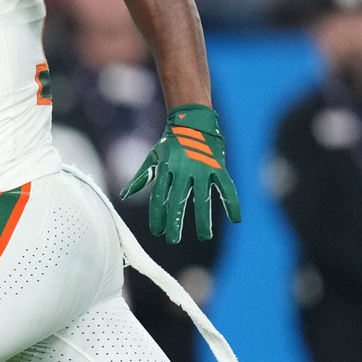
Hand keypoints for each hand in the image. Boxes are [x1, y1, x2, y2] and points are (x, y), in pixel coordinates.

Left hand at [119, 104, 240, 242]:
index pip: (158, 197)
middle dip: (175, 222)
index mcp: (166, 169)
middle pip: (177, 201)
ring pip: (202, 198)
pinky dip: (232, 202)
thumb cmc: (171, 143)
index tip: (157, 232)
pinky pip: (226, 187)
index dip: (157, 216)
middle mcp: (183, 170)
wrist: (193, 121)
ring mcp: (202, 169)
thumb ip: (141, 178)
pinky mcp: (218, 167)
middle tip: (173, 240)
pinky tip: (236, 219)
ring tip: (205, 236)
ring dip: (203, 219)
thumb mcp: (153, 158)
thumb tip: (124, 195)